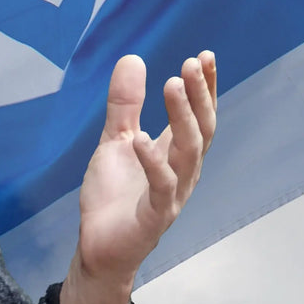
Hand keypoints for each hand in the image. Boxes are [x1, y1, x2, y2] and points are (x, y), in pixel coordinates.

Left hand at [59, 51, 217, 303]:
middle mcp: (183, 172)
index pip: (199, 116)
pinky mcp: (154, 216)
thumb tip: (132, 58)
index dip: (205, 88)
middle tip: (191, 64)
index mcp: (176, 154)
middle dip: (199, 96)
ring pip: (189, 153)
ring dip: (183, 118)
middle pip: (201, 129)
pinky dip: (153, 161)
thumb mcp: (115, 141)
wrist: (98, 247)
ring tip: (172, 85)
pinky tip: (140, 138)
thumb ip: (125, 104)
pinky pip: (161, 186)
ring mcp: (172, 195)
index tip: (204, 56)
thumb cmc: (114, 196)